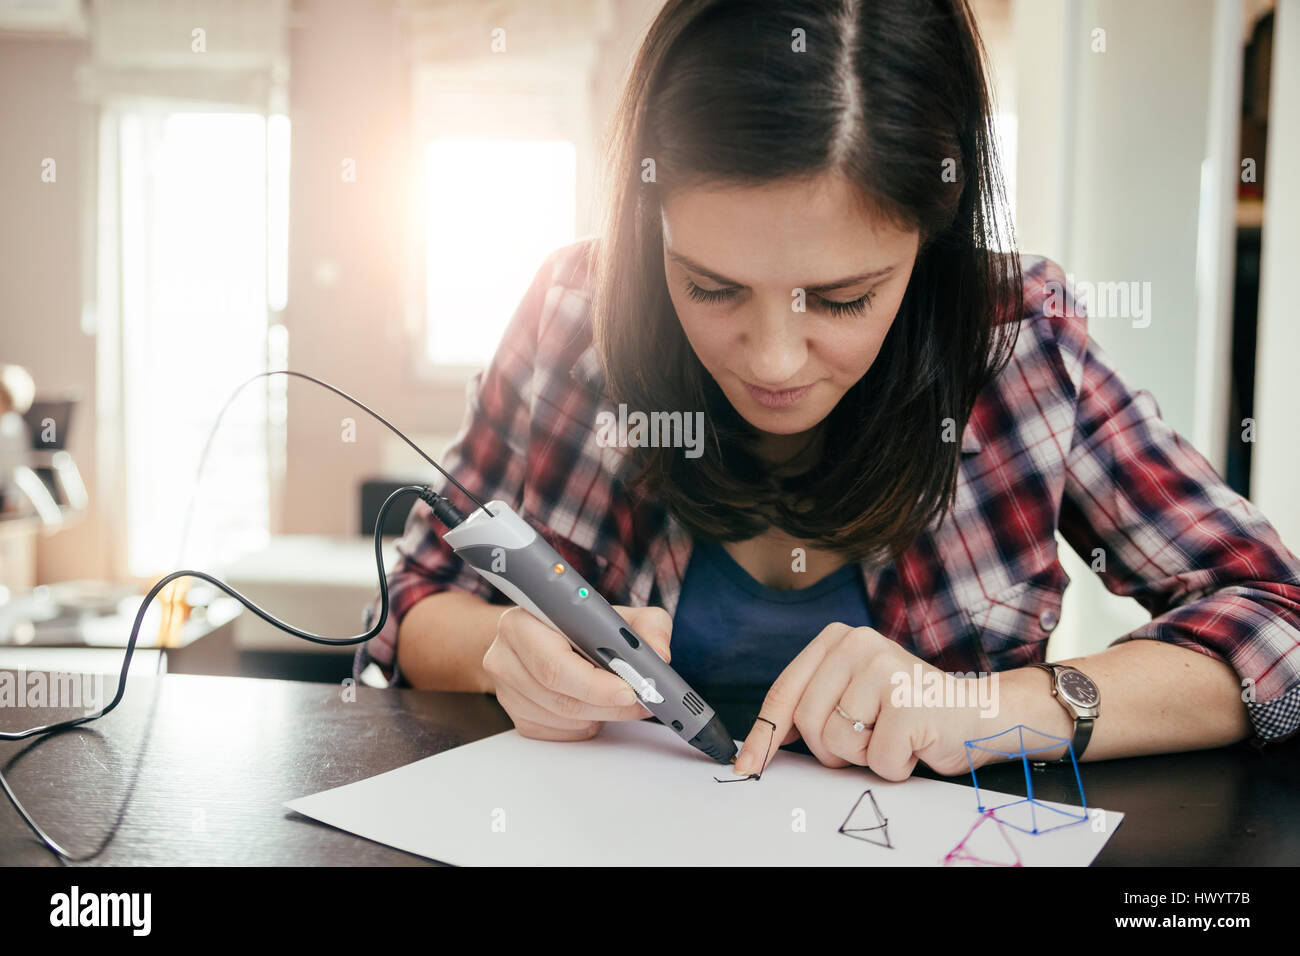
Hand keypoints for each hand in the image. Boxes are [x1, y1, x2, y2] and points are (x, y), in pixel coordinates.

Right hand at [483, 604, 672, 741]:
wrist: (543, 637)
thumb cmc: (578, 625)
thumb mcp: (616, 614)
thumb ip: (647, 627)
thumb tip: (659, 656)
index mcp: (523, 622)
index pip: (556, 663)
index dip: (595, 683)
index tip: (628, 689)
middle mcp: (506, 655)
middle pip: (560, 696)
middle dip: (608, 704)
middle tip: (641, 701)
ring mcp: (506, 689)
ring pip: (562, 718)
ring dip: (599, 715)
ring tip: (620, 700)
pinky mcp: (515, 714)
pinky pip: (557, 733)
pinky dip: (584, 725)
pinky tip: (594, 707)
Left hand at [732, 623, 990, 778]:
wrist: (982, 715)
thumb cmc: (912, 712)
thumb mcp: (854, 695)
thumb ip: (813, 704)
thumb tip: (762, 742)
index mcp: (838, 639)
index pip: (785, 691)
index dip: (763, 734)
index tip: (747, 764)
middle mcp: (859, 645)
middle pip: (806, 722)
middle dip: (832, 749)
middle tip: (866, 740)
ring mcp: (884, 670)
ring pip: (837, 743)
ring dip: (864, 757)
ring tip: (892, 736)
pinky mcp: (908, 703)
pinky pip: (876, 760)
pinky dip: (894, 766)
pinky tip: (913, 745)